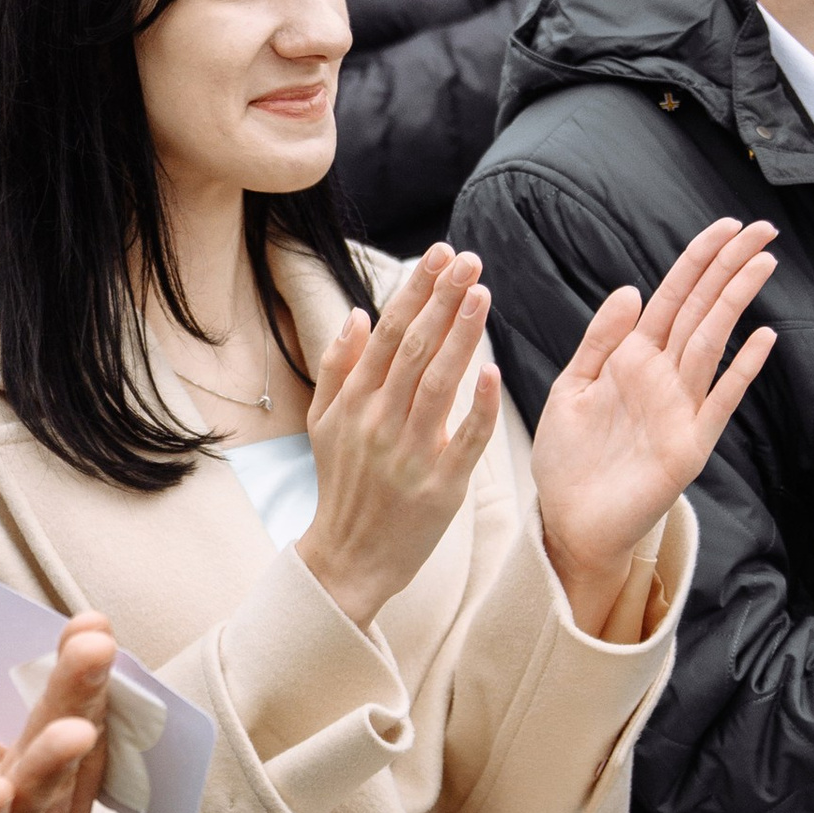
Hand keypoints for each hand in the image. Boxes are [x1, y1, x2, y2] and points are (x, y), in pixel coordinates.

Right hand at [296, 246, 501, 631]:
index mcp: (353, 404)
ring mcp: (409, 455)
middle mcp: (378, 423)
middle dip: (442, 299)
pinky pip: (464, 439)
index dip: (415, 290)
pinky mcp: (441, 487)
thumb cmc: (342, 485)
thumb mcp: (322, 424)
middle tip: (469, 259)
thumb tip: (357, 314)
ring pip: (439, 384)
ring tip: (482, 294)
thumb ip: (336, 368)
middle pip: (415, 349)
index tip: (439, 254)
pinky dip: (478, 405)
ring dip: (462, 336)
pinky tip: (491, 369)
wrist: (348, 559)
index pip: (388, 334)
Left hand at [527, 217, 776, 629]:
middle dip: (729, 268)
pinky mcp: (689, 445)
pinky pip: (720, 401)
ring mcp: (681, 409)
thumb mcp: (572, 388)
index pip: (672, 298)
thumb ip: (600, 340)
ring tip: (764, 263)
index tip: (726, 226)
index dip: (697, 261)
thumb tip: (631, 288)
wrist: (569, 521)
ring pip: (712, 342)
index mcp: (633, 359)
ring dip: (737, 302)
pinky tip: (765, 337)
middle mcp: (663, 377)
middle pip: (701, 310)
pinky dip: (741, 370)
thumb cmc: (569, 459)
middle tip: (763, 228)